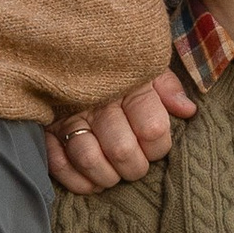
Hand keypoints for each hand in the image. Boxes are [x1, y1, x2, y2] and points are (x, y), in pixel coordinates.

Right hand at [48, 69, 196, 193]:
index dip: (158, 146)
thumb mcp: (145, 69)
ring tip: (114, 174)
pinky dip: (77, 181)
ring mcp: (67, 118)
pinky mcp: (46, 131)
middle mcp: (97, 103)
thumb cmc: (115, 69)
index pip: (152, 129)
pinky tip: (91, 181)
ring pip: (89, 159)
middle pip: (122, 150)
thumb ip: (167, 87)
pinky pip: (58, 164)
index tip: (155, 144)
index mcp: (128, 86)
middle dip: (135, 168)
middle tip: (135, 165)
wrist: (66, 51)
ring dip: (107, 177)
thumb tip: (187, 110)